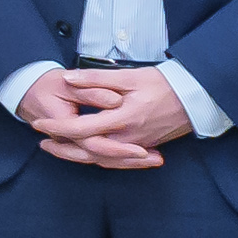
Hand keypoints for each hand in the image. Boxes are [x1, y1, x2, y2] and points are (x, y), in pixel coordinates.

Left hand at [37, 64, 190, 168]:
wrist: (197, 97)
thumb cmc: (164, 84)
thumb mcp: (130, 76)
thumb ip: (97, 79)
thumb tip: (69, 79)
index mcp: (123, 118)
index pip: (82, 129)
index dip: (58, 127)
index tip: (40, 124)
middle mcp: (129, 138)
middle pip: (88, 152)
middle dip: (63, 149)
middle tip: (42, 143)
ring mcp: (138, 146)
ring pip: (102, 159)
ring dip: (77, 156)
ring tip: (58, 149)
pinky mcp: (144, 148)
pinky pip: (116, 160)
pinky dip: (98, 159)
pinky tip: (86, 155)